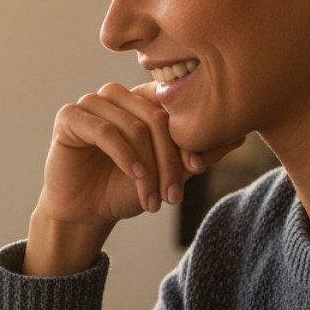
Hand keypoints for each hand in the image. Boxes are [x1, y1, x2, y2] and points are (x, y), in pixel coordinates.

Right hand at [24, 82, 241, 275]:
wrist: (86, 212)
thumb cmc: (124, 189)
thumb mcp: (168, 175)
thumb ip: (199, 154)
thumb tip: (240, 136)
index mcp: (141, 101)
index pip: (173, 106)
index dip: (186, 137)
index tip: (197, 168)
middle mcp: (117, 96)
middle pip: (156, 117)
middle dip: (169, 159)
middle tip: (174, 195)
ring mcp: (92, 103)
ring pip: (133, 125)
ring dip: (148, 166)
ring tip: (153, 198)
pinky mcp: (70, 117)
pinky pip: (104, 130)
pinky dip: (124, 155)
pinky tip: (135, 177)